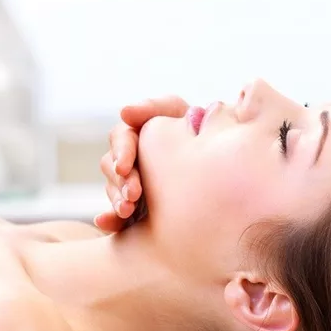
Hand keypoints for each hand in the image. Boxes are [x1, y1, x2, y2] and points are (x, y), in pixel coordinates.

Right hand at [95, 95, 188, 231]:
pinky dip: (110, 220)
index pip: (120, 139)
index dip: (121, 153)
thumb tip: (124, 111)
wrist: (224, 162)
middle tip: (133, 194)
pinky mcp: (137, 209)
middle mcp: (131, 160)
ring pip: (114, 191)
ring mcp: (132, 185)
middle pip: (112, 168)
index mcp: (137, 134)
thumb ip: (154, 108)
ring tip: (127, 210)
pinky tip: (106, 223)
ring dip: (117, 200)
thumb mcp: (180, 113)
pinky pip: (117, 216)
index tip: (125, 166)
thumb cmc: (201, 129)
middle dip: (120, 181)